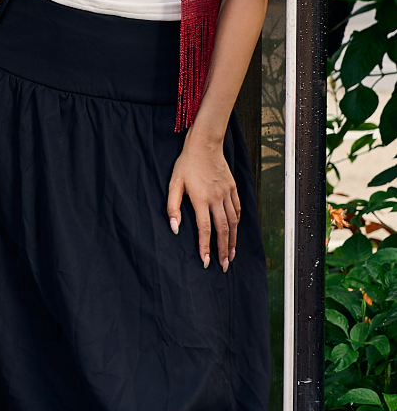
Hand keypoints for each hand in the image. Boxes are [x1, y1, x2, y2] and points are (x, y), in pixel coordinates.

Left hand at [167, 133, 239, 270]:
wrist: (205, 144)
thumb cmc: (186, 163)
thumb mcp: (174, 183)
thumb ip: (173, 207)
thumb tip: (175, 228)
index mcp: (201, 199)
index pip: (205, 229)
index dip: (206, 247)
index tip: (206, 262)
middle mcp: (217, 199)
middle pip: (223, 230)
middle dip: (224, 250)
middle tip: (223, 266)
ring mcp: (227, 194)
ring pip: (233, 222)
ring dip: (233, 240)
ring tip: (232, 255)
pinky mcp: (233, 188)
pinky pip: (237, 210)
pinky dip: (237, 223)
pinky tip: (235, 231)